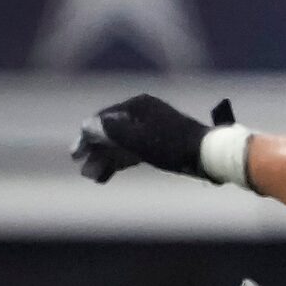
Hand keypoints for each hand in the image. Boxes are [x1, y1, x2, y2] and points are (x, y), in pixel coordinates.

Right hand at [73, 95, 232, 182]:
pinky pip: (136, 151)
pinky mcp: (162, 143)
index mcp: (137, 106)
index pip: (103, 120)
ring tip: (95, 178)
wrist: (210, 154)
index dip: (86, 137)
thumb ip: (110, 132)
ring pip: (123, 144)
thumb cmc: (173, 145)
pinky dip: (123, 161)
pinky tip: (110, 174)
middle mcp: (143, 113)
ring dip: (108, 160)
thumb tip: (87, 126)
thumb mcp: (137, 140)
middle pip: (112, 133)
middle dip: (97, 153)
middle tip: (85, 172)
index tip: (75, 155)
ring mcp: (153, 128)